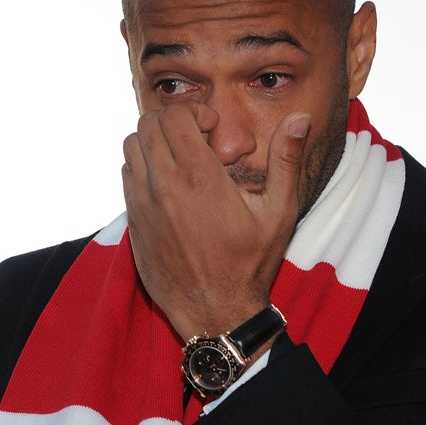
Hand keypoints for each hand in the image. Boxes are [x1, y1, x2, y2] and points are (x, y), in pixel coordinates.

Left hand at [121, 103, 309, 341]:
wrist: (215, 311)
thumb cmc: (250, 264)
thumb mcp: (279, 212)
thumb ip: (286, 160)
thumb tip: (299, 118)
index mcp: (199, 178)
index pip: (174, 116)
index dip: (194, 113)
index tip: (213, 131)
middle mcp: (163, 186)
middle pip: (146, 125)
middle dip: (172, 122)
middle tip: (196, 141)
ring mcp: (142, 204)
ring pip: (130, 147)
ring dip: (153, 143)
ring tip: (180, 159)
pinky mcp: (133, 221)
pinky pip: (126, 176)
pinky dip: (143, 168)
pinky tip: (168, 184)